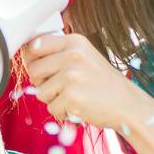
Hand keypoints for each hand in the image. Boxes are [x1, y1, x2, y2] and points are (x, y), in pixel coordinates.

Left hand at [19, 33, 143, 131]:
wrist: (127, 104)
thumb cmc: (101, 82)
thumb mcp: (84, 57)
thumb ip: (59, 53)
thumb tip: (27, 54)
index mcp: (74, 41)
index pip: (35, 45)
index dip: (32, 60)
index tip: (43, 69)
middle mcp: (73, 55)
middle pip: (32, 71)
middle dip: (42, 83)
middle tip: (63, 87)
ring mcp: (72, 76)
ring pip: (40, 92)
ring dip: (53, 100)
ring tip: (74, 96)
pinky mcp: (72, 97)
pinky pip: (51, 108)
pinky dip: (62, 112)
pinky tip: (79, 106)